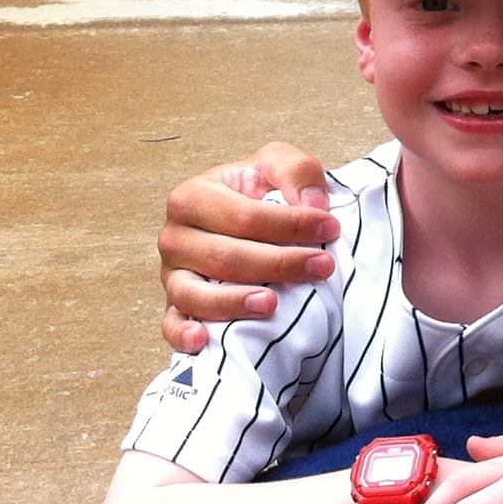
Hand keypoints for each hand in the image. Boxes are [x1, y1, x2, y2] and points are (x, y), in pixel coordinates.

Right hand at [159, 143, 337, 352]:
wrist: (243, 221)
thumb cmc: (257, 192)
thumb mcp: (278, 165)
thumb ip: (296, 171)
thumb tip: (313, 204)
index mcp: (193, 197)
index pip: (243, 217)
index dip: (290, 225)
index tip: (330, 229)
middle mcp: (175, 237)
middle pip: (225, 257)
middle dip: (278, 264)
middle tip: (323, 267)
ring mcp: (172, 275)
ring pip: (195, 294)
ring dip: (234, 302)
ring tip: (273, 304)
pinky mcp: (176, 306)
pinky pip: (172, 325)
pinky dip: (184, 334)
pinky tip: (205, 339)